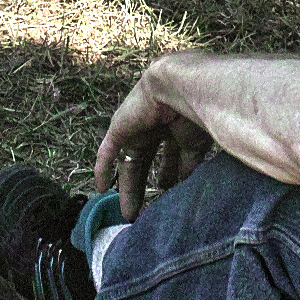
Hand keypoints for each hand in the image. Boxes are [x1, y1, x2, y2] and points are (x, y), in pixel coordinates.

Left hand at [92, 61, 213, 219]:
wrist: (182, 86)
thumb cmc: (199, 112)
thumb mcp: (197, 145)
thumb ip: (189, 164)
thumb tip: (185, 186)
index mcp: (178, 126)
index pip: (171, 156)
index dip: (171, 175)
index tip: (172, 195)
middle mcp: (157, 125)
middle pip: (148, 160)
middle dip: (147, 185)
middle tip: (147, 212)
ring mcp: (138, 125)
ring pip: (130, 160)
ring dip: (129, 186)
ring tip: (130, 212)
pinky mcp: (120, 126)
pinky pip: (108, 150)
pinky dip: (103, 168)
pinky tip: (100, 188)